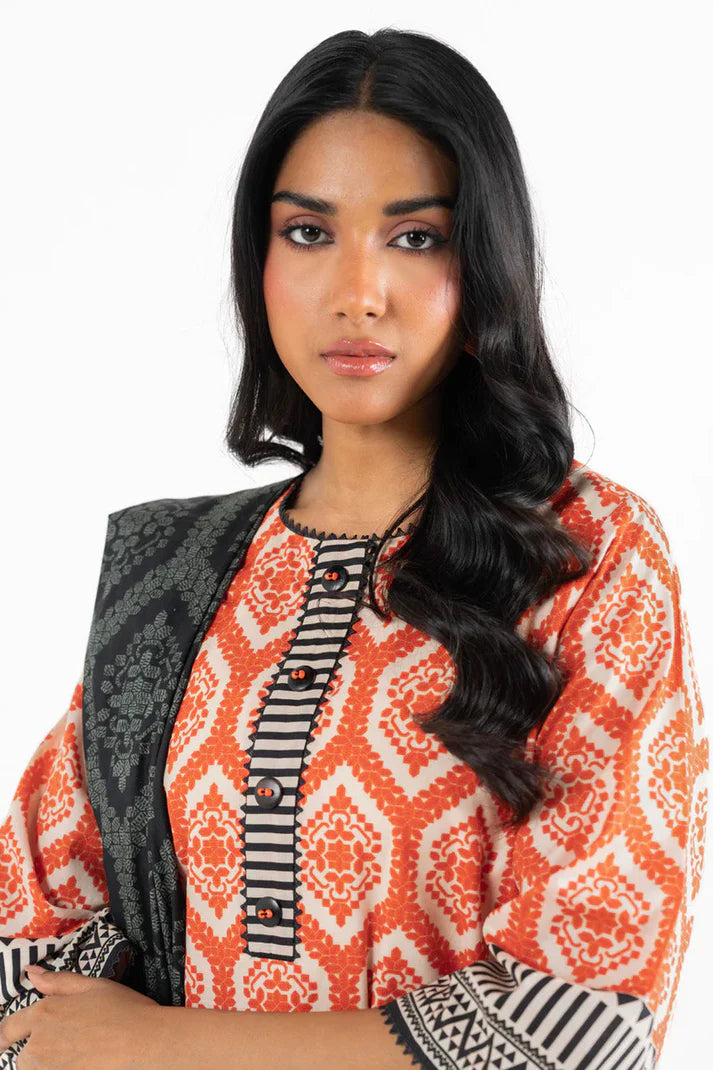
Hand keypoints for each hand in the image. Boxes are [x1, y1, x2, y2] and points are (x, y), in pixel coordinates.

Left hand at [0, 963, 168, 1068]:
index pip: (9, 1028)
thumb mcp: (93, 986)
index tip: (3, 1041)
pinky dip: (62, 1068)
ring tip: (79, 1054)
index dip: (4, 1036)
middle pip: (23, 1056)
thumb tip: (30, 973)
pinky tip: (83, 1062)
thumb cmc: (125, 1010)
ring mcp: (49, 1068)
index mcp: (45, 1013)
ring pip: (36, 1069)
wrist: (146, 1043)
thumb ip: (58, 982)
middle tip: (69, 1044)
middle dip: (38, 1052)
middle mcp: (39, 1044)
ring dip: (49, 1064)